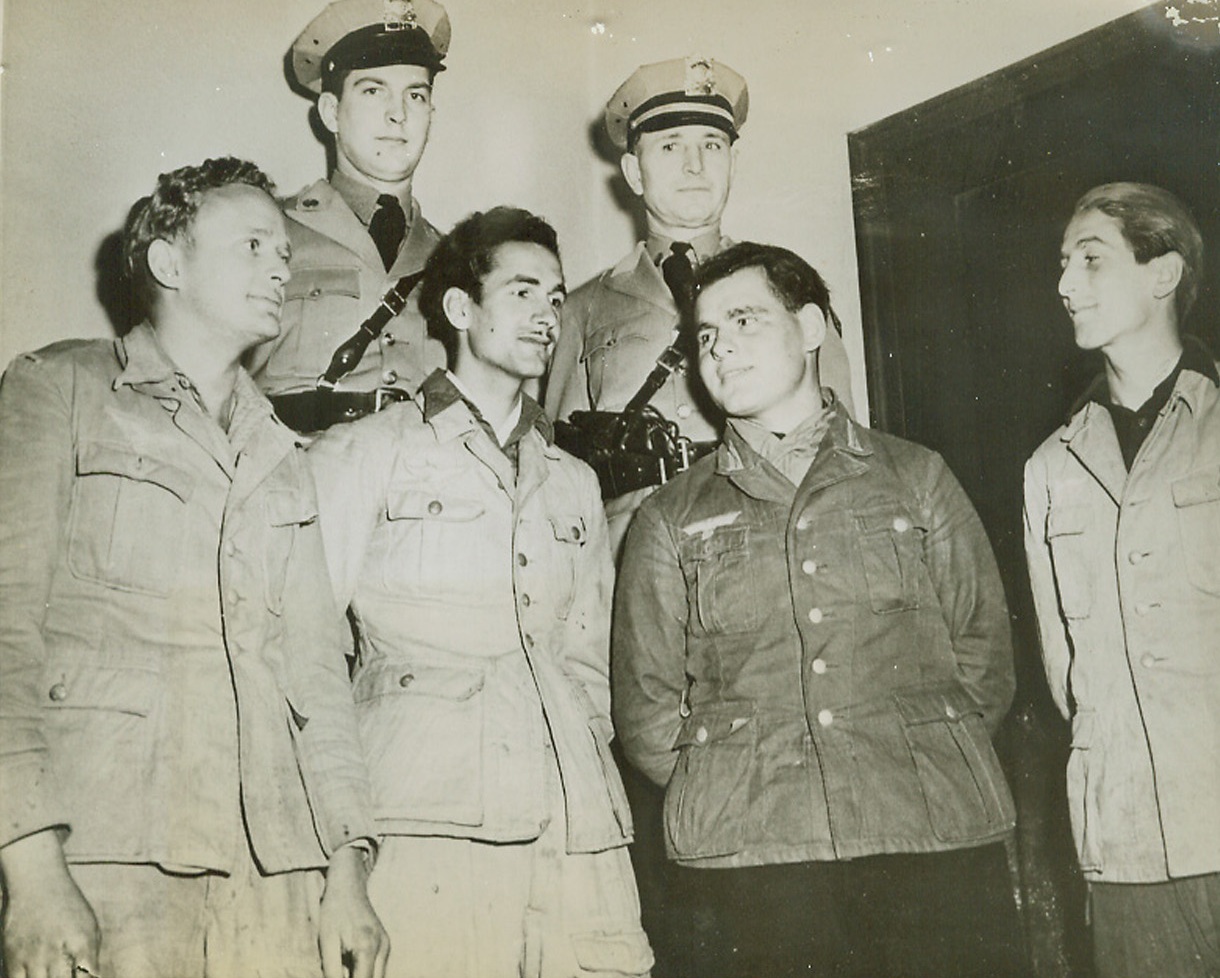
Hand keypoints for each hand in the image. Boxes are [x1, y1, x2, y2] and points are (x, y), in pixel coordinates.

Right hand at [1, 830, 100, 977]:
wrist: (37, 885)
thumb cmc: (69, 906)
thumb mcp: (90, 927)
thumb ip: (91, 957)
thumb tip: (92, 977)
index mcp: (82, 944)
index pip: (87, 977)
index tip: (84, 977)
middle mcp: (57, 953)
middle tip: (65, 975)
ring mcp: (33, 957)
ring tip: (51, 974)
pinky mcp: (13, 959)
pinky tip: (35, 976)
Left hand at [318, 845, 388, 977]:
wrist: (348, 884)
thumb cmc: (334, 911)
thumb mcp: (327, 942)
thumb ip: (332, 970)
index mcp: (367, 948)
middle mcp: (382, 948)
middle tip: (340, 972)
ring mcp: (386, 945)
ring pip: (379, 976)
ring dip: (362, 976)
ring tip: (344, 966)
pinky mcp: (385, 943)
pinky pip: (378, 967)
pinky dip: (365, 972)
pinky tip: (350, 965)